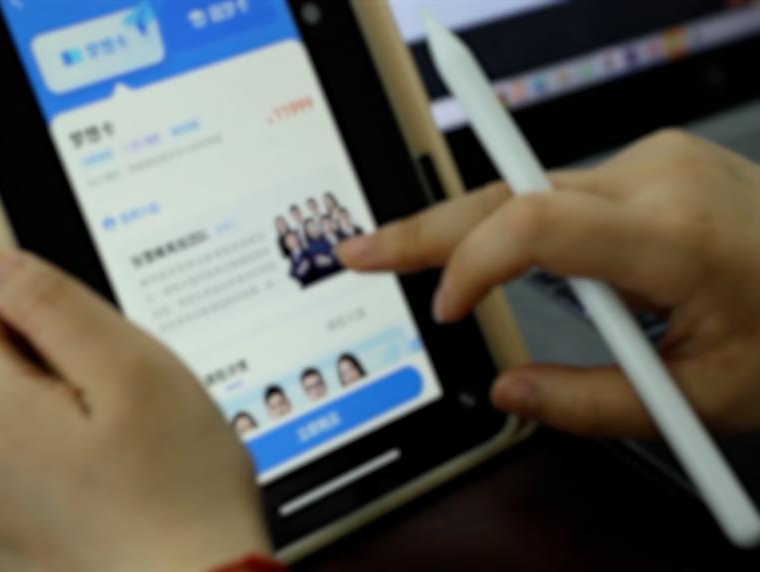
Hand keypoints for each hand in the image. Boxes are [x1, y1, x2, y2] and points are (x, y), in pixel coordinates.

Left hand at [0, 249, 269, 570]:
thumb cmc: (178, 499)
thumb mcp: (132, 370)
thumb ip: (55, 305)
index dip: (24, 308)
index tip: (80, 340)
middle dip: (48, 372)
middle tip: (118, 409)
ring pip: (2, 427)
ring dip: (53, 425)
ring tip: (119, 458)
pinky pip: (11, 479)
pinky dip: (53, 474)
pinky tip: (108, 495)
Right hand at [339, 130, 759, 436]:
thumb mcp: (703, 397)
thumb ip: (593, 404)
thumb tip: (507, 393)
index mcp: (674, 238)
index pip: (532, 224)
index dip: (468, 264)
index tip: (444, 310)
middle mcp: (656, 178)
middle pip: (507, 195)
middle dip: (425, 228)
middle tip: (364, 250)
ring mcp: (653, 159)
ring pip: (527, 191)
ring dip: (473, 231)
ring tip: (426, 264)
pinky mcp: (650, 159)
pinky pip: (559, 190)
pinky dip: (521, 225)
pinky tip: (509, 254)